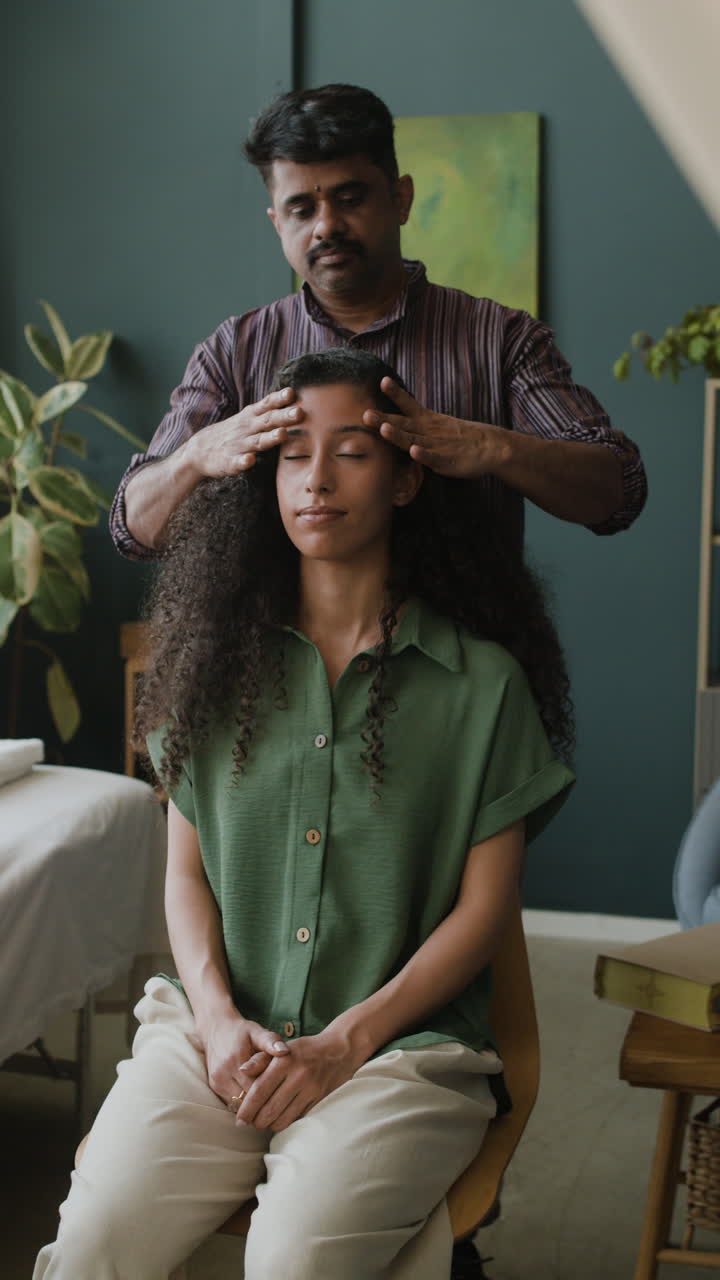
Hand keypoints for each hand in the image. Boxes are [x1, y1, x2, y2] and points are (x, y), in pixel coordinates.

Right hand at [187, 387, 303, 478]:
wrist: (199, 450)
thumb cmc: (231, 433)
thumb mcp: (247, 417)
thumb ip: (268, 410)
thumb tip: (293, 398)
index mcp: (251, 417)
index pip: (266, 405)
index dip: (279, 399)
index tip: (292, 393)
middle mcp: (246, 429)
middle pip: (267, 421)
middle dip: (283, 417)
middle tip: (299, 412)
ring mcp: (238, 446)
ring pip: (256, 442)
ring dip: (269, 437)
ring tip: (282, 434)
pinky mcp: (229, 462)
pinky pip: (237, 462)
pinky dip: (244, 462)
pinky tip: (250, 460)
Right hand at [201, 1013, 289, 1106]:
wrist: (215, 1029)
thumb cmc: (241, 1032)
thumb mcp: (257, 1031)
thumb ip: (271, 1041)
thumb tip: (285, 1051)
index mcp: (236, 1060)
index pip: (257, 1088)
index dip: (272, 1091)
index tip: (285, 1091)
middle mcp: (223, 1073)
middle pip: (247, 1099)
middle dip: (263, 1101)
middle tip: (280, 1100)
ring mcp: (217, 1082)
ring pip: (238, 1104)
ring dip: (253, 1104)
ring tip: (269, 1100)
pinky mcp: (214, 1086)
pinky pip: (232, 1102)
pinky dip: (244, 1102)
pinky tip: (256, 1097)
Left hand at [233, 1026, 366, 1132]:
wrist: (339, 1050)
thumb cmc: (305, 1050)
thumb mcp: (281, 1048)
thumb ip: (259, 1059)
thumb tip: (241, 1070)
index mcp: (284, 1061)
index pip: (259, 1090)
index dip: (246, 1108)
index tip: (239, 1120)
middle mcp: (298, 1075)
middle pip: (269, 1110)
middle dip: (256, 1121)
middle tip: (250, 1123)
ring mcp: (311, 1089)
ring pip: (283, 1119)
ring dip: (270, 1125)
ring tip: (264, 1121)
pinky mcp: (319, 1100)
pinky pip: (297, 1119)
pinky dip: (285, 1123)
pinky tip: (280, 1118)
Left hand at [363, 377, 509, 478]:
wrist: (489, 447)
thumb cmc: (458, 437)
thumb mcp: (435, 423)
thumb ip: (414, 421)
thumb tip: (390, 419)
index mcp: (425, 420)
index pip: (408, 404)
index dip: (396, 393)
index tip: (382, 380)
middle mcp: (428, 430)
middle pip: (402, 423)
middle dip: (384, 419)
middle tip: (365, 414)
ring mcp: (436, 445)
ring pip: (414, 439)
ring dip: (399, 434)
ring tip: (385, 428)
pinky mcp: (446, 461)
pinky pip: (432, 458)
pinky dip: (423, 454)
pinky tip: (414, 451)